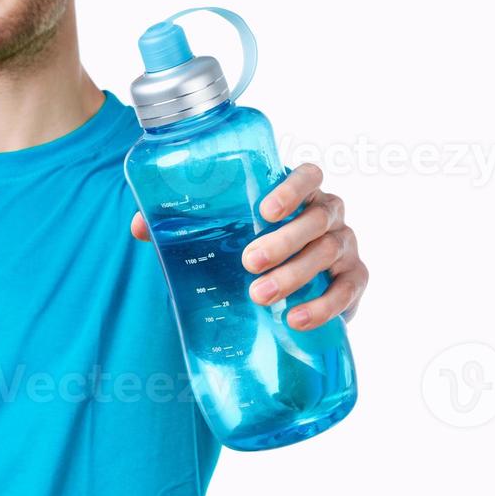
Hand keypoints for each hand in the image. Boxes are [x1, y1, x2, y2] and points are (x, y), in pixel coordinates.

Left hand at [129, 162, 367, 330]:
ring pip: (330, 251)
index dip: (292, 188)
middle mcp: (329, 213)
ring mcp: (346, 245)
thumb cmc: (252, 249)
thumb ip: (184, 227)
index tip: (265, 211)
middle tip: (248, 263)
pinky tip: (295, 319)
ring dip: (296, 274)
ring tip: (261, 296)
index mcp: (299, 194)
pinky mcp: (355, 280)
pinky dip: (324, 305)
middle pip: (317, 218)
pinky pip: (347, 289)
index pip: (309, 175)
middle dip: (285, 240)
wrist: (291, 294)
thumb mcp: (222, 235)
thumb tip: (139, 227)